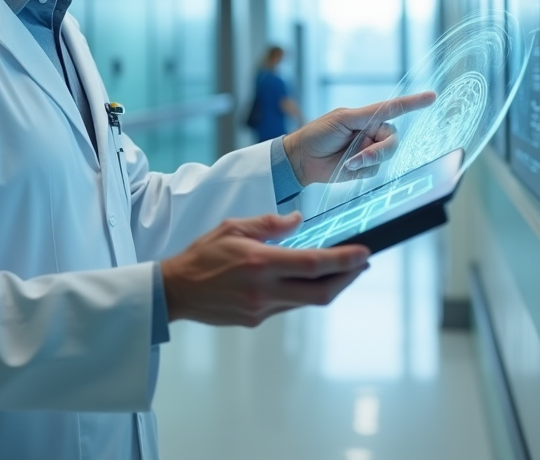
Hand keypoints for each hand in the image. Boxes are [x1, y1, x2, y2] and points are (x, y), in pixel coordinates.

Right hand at [160, 212, 370, 327]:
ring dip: (328, 286)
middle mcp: (264, 290)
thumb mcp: (232, 227)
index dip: (344, 260)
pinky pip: (289, 306)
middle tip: (362, 264)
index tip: (364, 253)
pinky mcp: (255, 320)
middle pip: (321, 292)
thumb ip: (269, 224)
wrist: (175, 291)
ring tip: (341, 271)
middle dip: (348, 279)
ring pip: (307, 302)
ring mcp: (261, 309)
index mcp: (260, 263)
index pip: (314, 264)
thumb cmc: (201, 255)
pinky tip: (306, 280)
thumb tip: (299, 220)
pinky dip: (303, 293)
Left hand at [281, 91, 435, 185]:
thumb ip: (365, 119)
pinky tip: (347, 166)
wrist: (301, 158)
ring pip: (386, 155)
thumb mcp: (342, 119)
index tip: (432, 97)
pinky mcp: (364, 168)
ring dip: (369, 158)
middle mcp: (371, 133)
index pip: (394, 108)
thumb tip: (382, 126)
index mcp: (367, 117)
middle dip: (381, 148)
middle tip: (360, 155)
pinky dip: (363, 168)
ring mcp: (368, 151)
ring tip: (348, 160)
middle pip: (393, 139)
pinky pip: (375, 170)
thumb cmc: (317, 133)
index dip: (413, 103)